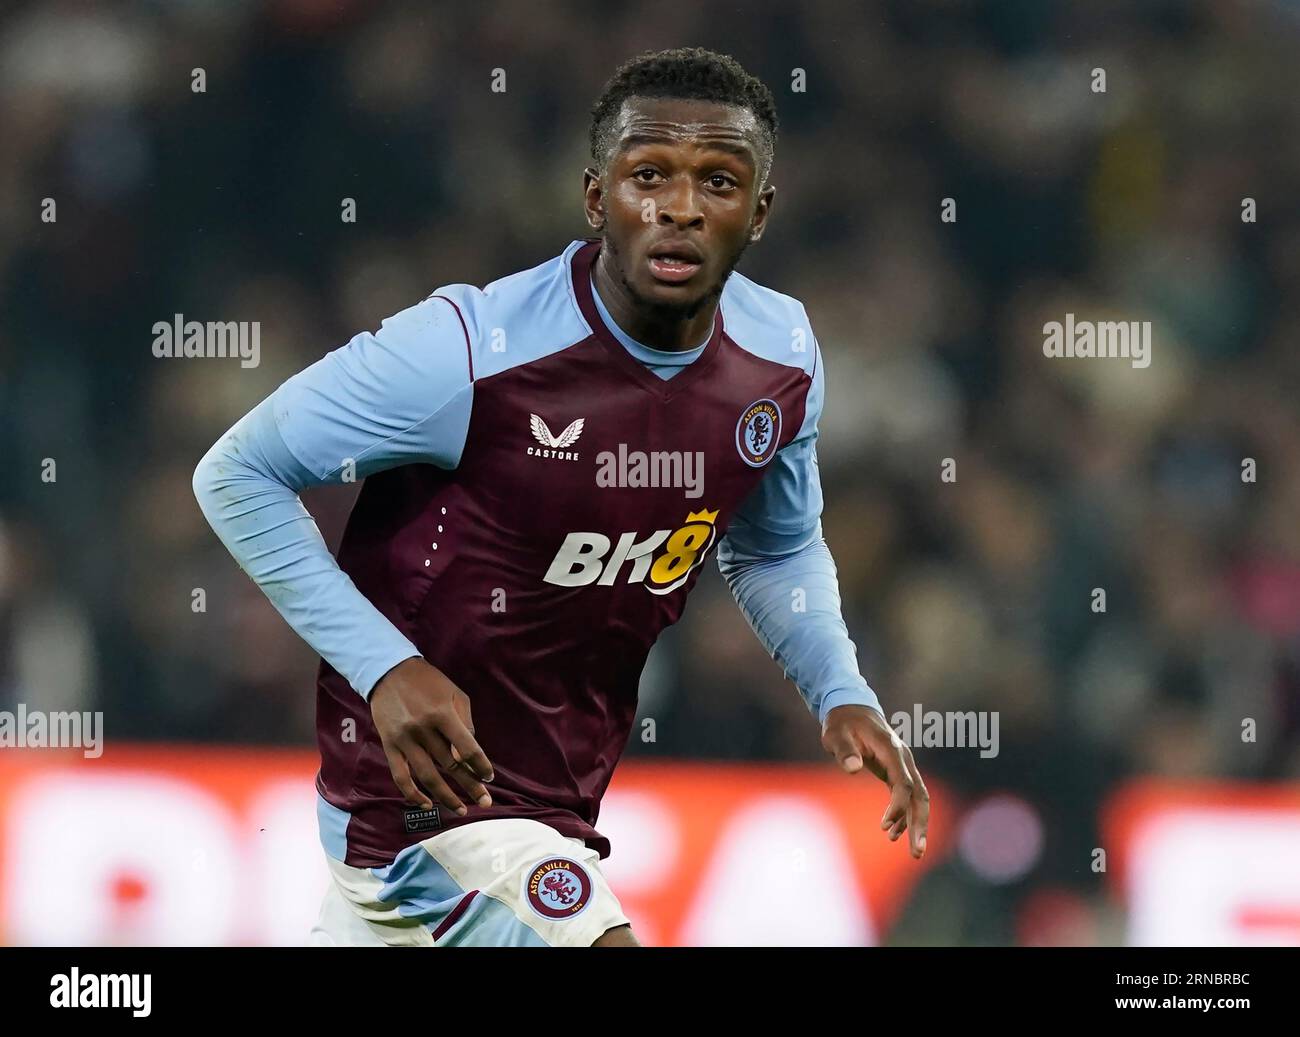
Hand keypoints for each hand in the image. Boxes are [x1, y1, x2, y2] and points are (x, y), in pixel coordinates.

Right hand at [369, 657, 493, 814]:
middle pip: (450, 765)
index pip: (467, 748)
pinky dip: (412, 793)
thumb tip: (469, 755)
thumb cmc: (428, 682)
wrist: (389, 671)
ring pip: (427, 776)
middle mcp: (423, 729)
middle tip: (485, 802)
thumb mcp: (455, 693)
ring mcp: (405, 739)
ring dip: (446, 796)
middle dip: (470, 785)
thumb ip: (465, 722)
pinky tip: (427, 804)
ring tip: (461, 809)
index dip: (480, 765)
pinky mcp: (389, 746)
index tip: (489, 778)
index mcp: (443, 714)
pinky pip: (401, 776)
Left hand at [822, 704, 928, 858]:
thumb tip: (853, 767)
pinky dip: (904, 815)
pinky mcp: (897, 771)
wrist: (851, 708)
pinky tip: (893, 833)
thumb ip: (844, 750)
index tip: (885, 826)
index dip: (898, 806)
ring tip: (913, 853)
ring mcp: (903, 765)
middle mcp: (903, 758)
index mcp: (891, 749)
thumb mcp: (836, 734)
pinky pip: (907, 796)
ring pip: (918, 798)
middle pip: (920, 795)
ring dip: (916, 824)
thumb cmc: (842, 723)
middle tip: (917, 853)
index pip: (903, 783)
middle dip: (920, 824)